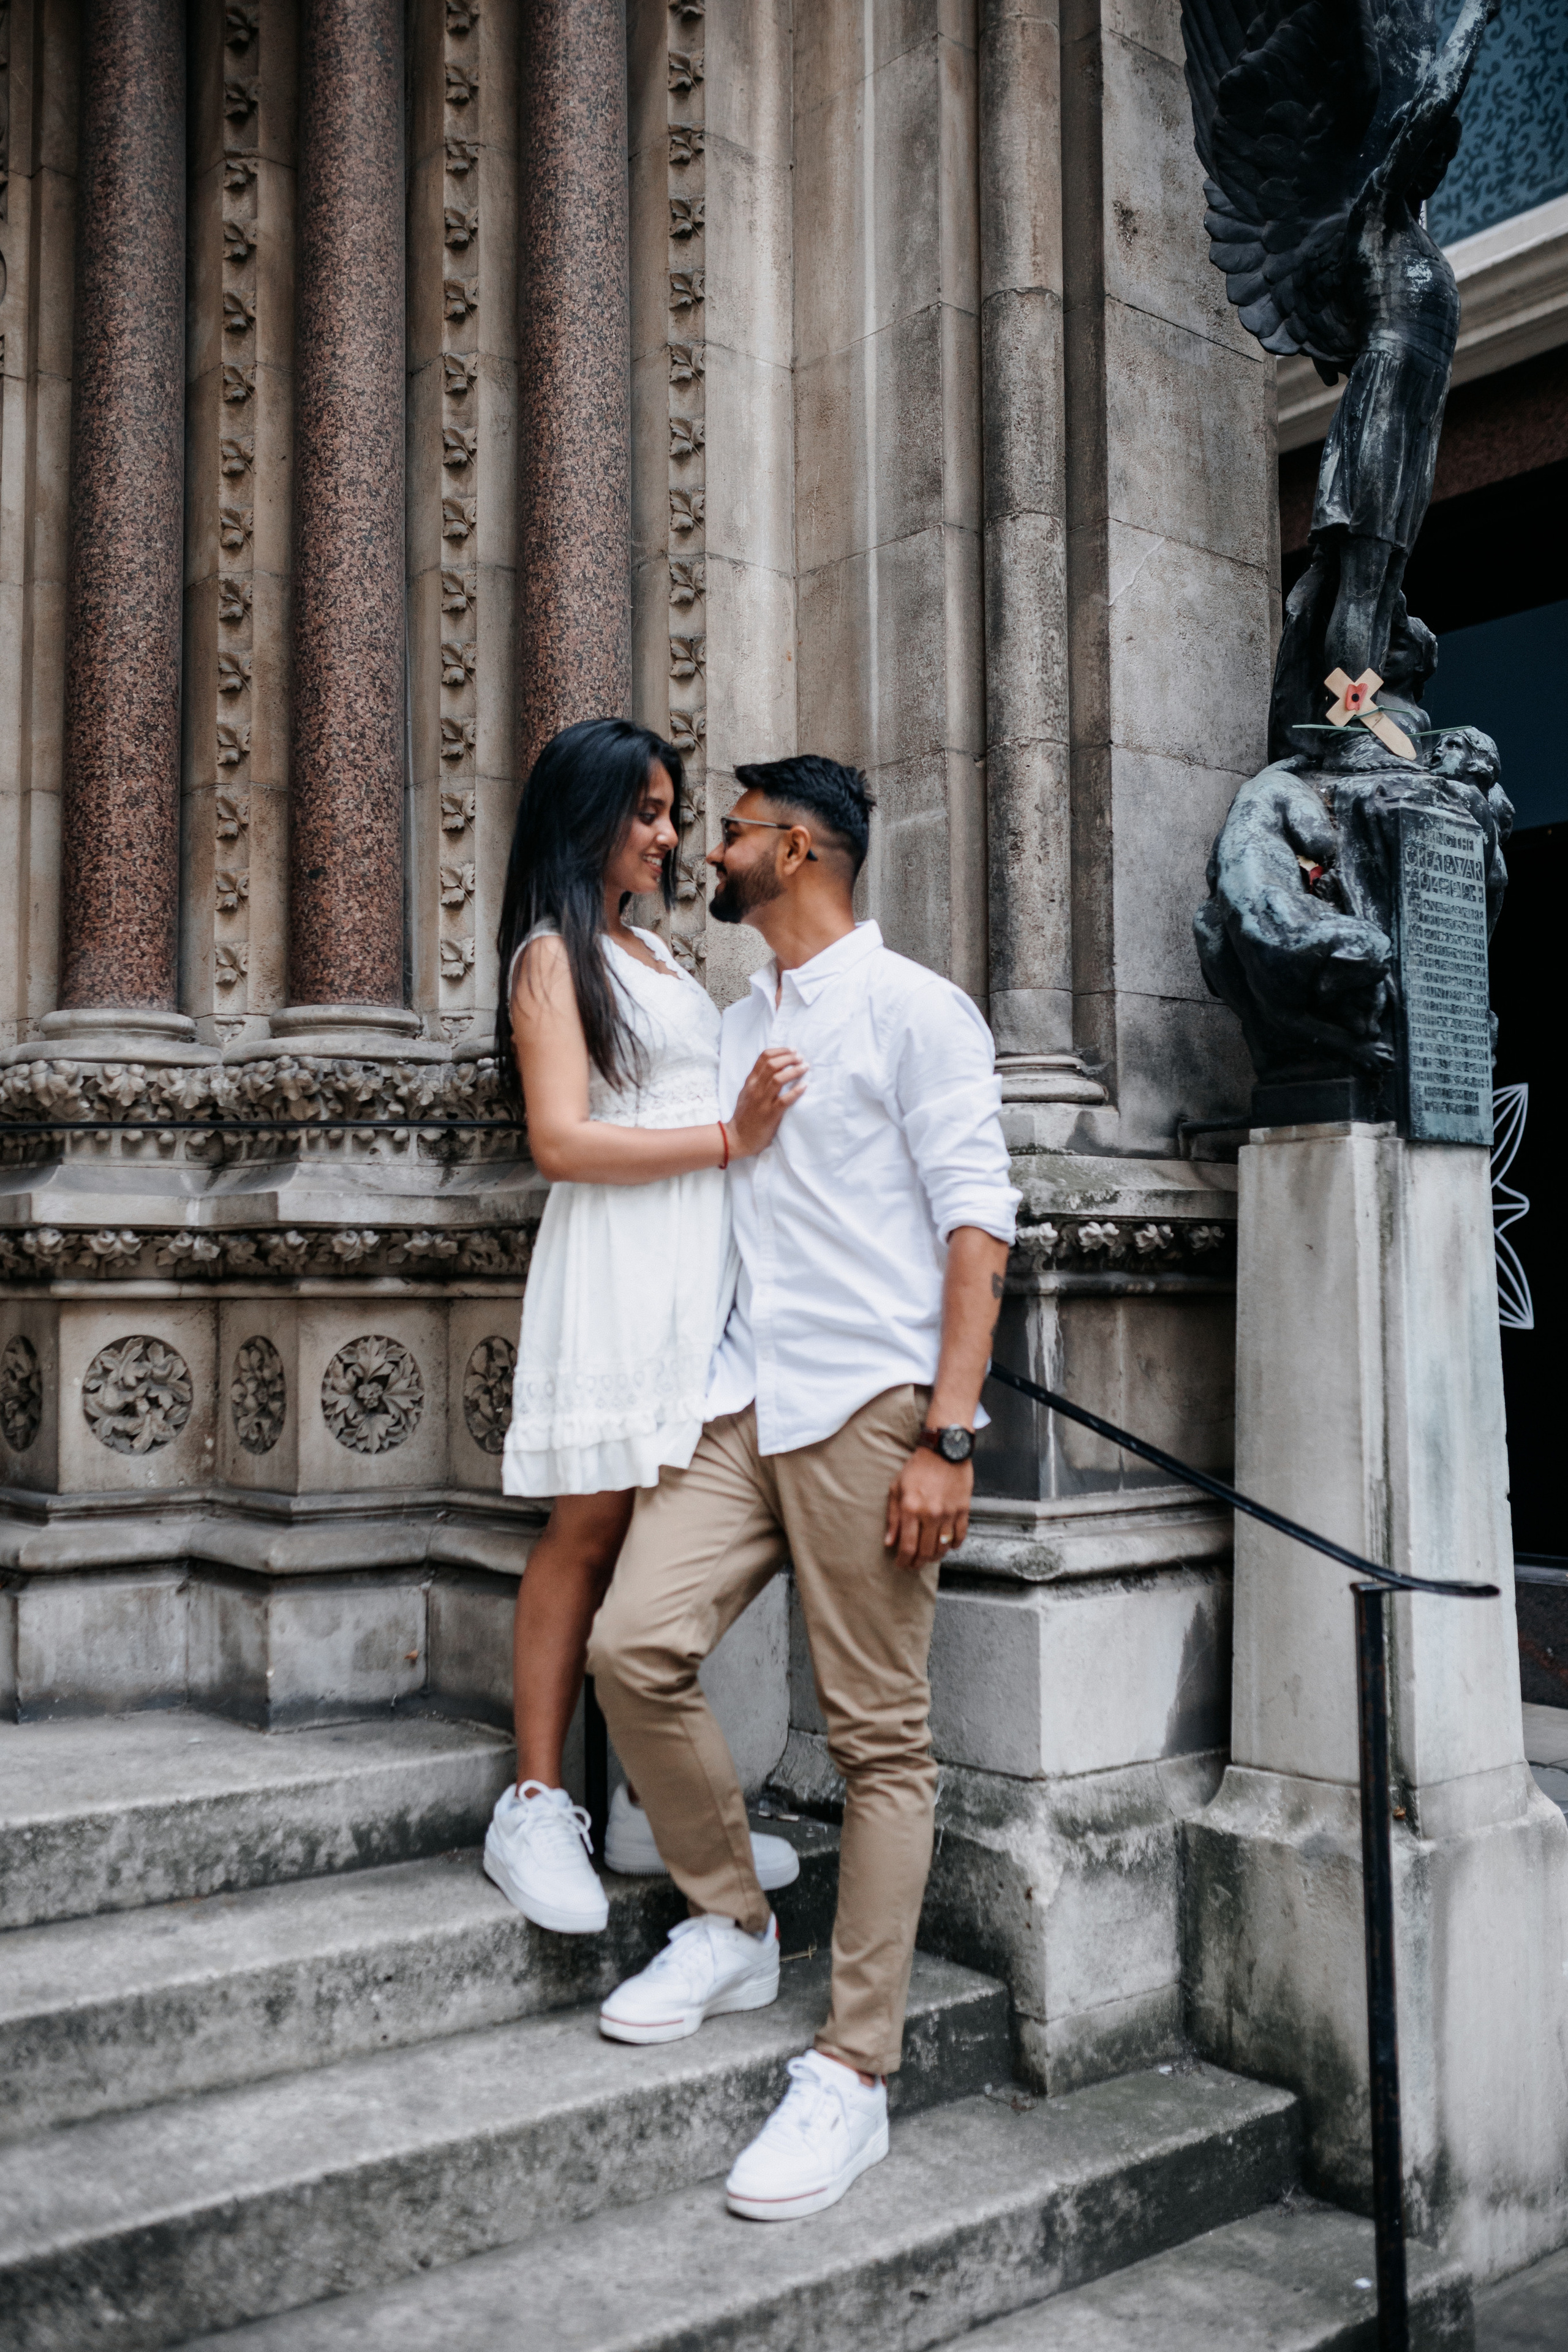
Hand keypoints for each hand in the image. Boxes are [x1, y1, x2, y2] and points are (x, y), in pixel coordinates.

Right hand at [727, 1046, 806, 1159]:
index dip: (780, 1051)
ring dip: (794, 1071)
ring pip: (778, 1079)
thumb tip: (775, 1067)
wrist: (737, 1138)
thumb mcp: (747, 1093)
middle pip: (772, 1064)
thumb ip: (758, 1080)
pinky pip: (784, 1100)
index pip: (764, 1058)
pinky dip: (796, 1091)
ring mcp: (762, 1101)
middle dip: (789, 1058)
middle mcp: (755, 1088)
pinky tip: (804, 1086)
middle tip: (801, 1058)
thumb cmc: (744, 1115)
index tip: (792, 1051)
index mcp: (750, 1081)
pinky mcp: (769, 1115)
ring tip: (805, 1067)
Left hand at [885, 1446, 973, 1571]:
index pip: (907, 1546)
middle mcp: (931, 1514)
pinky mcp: (963, 1510)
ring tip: (928, 1556)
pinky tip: (947, 1545)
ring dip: (934, 1557)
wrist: (945, 1450)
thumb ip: (893, 1517)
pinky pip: (960, 1537)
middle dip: (918, 1563)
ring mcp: (949, 1513)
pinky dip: (953, 1545)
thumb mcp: (897, 1488)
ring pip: (943, 1547)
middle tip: (913, 1564)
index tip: (901, 1564)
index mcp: (911, 1508)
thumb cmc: (918, 1467)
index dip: (903, 1561)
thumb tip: (889, 1542)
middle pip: (926, 1552)